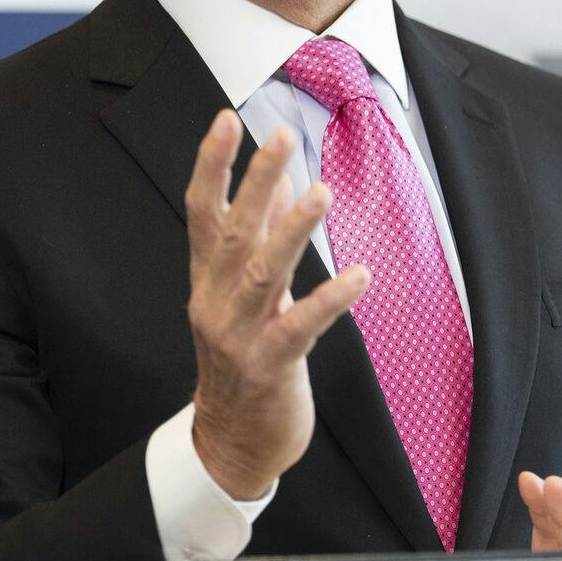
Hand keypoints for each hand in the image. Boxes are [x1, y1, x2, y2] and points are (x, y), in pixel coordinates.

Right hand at [185, 112, 367, 500]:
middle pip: (234, 231)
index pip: (201, 212)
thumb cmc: (243, 358)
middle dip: (257, 181)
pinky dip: (331, 299)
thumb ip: (256, 240)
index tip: (224, 119)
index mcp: (207, 279)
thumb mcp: (242, 294)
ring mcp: (239, 335)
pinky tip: (361, 275)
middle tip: (280, 136)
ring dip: (294, 229)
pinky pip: (301, 327)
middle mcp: (216, 300)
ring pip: (265, 272)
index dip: (211, 165)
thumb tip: (273, 182)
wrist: (231, 441)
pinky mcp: (270, 366)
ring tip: (321, 192)